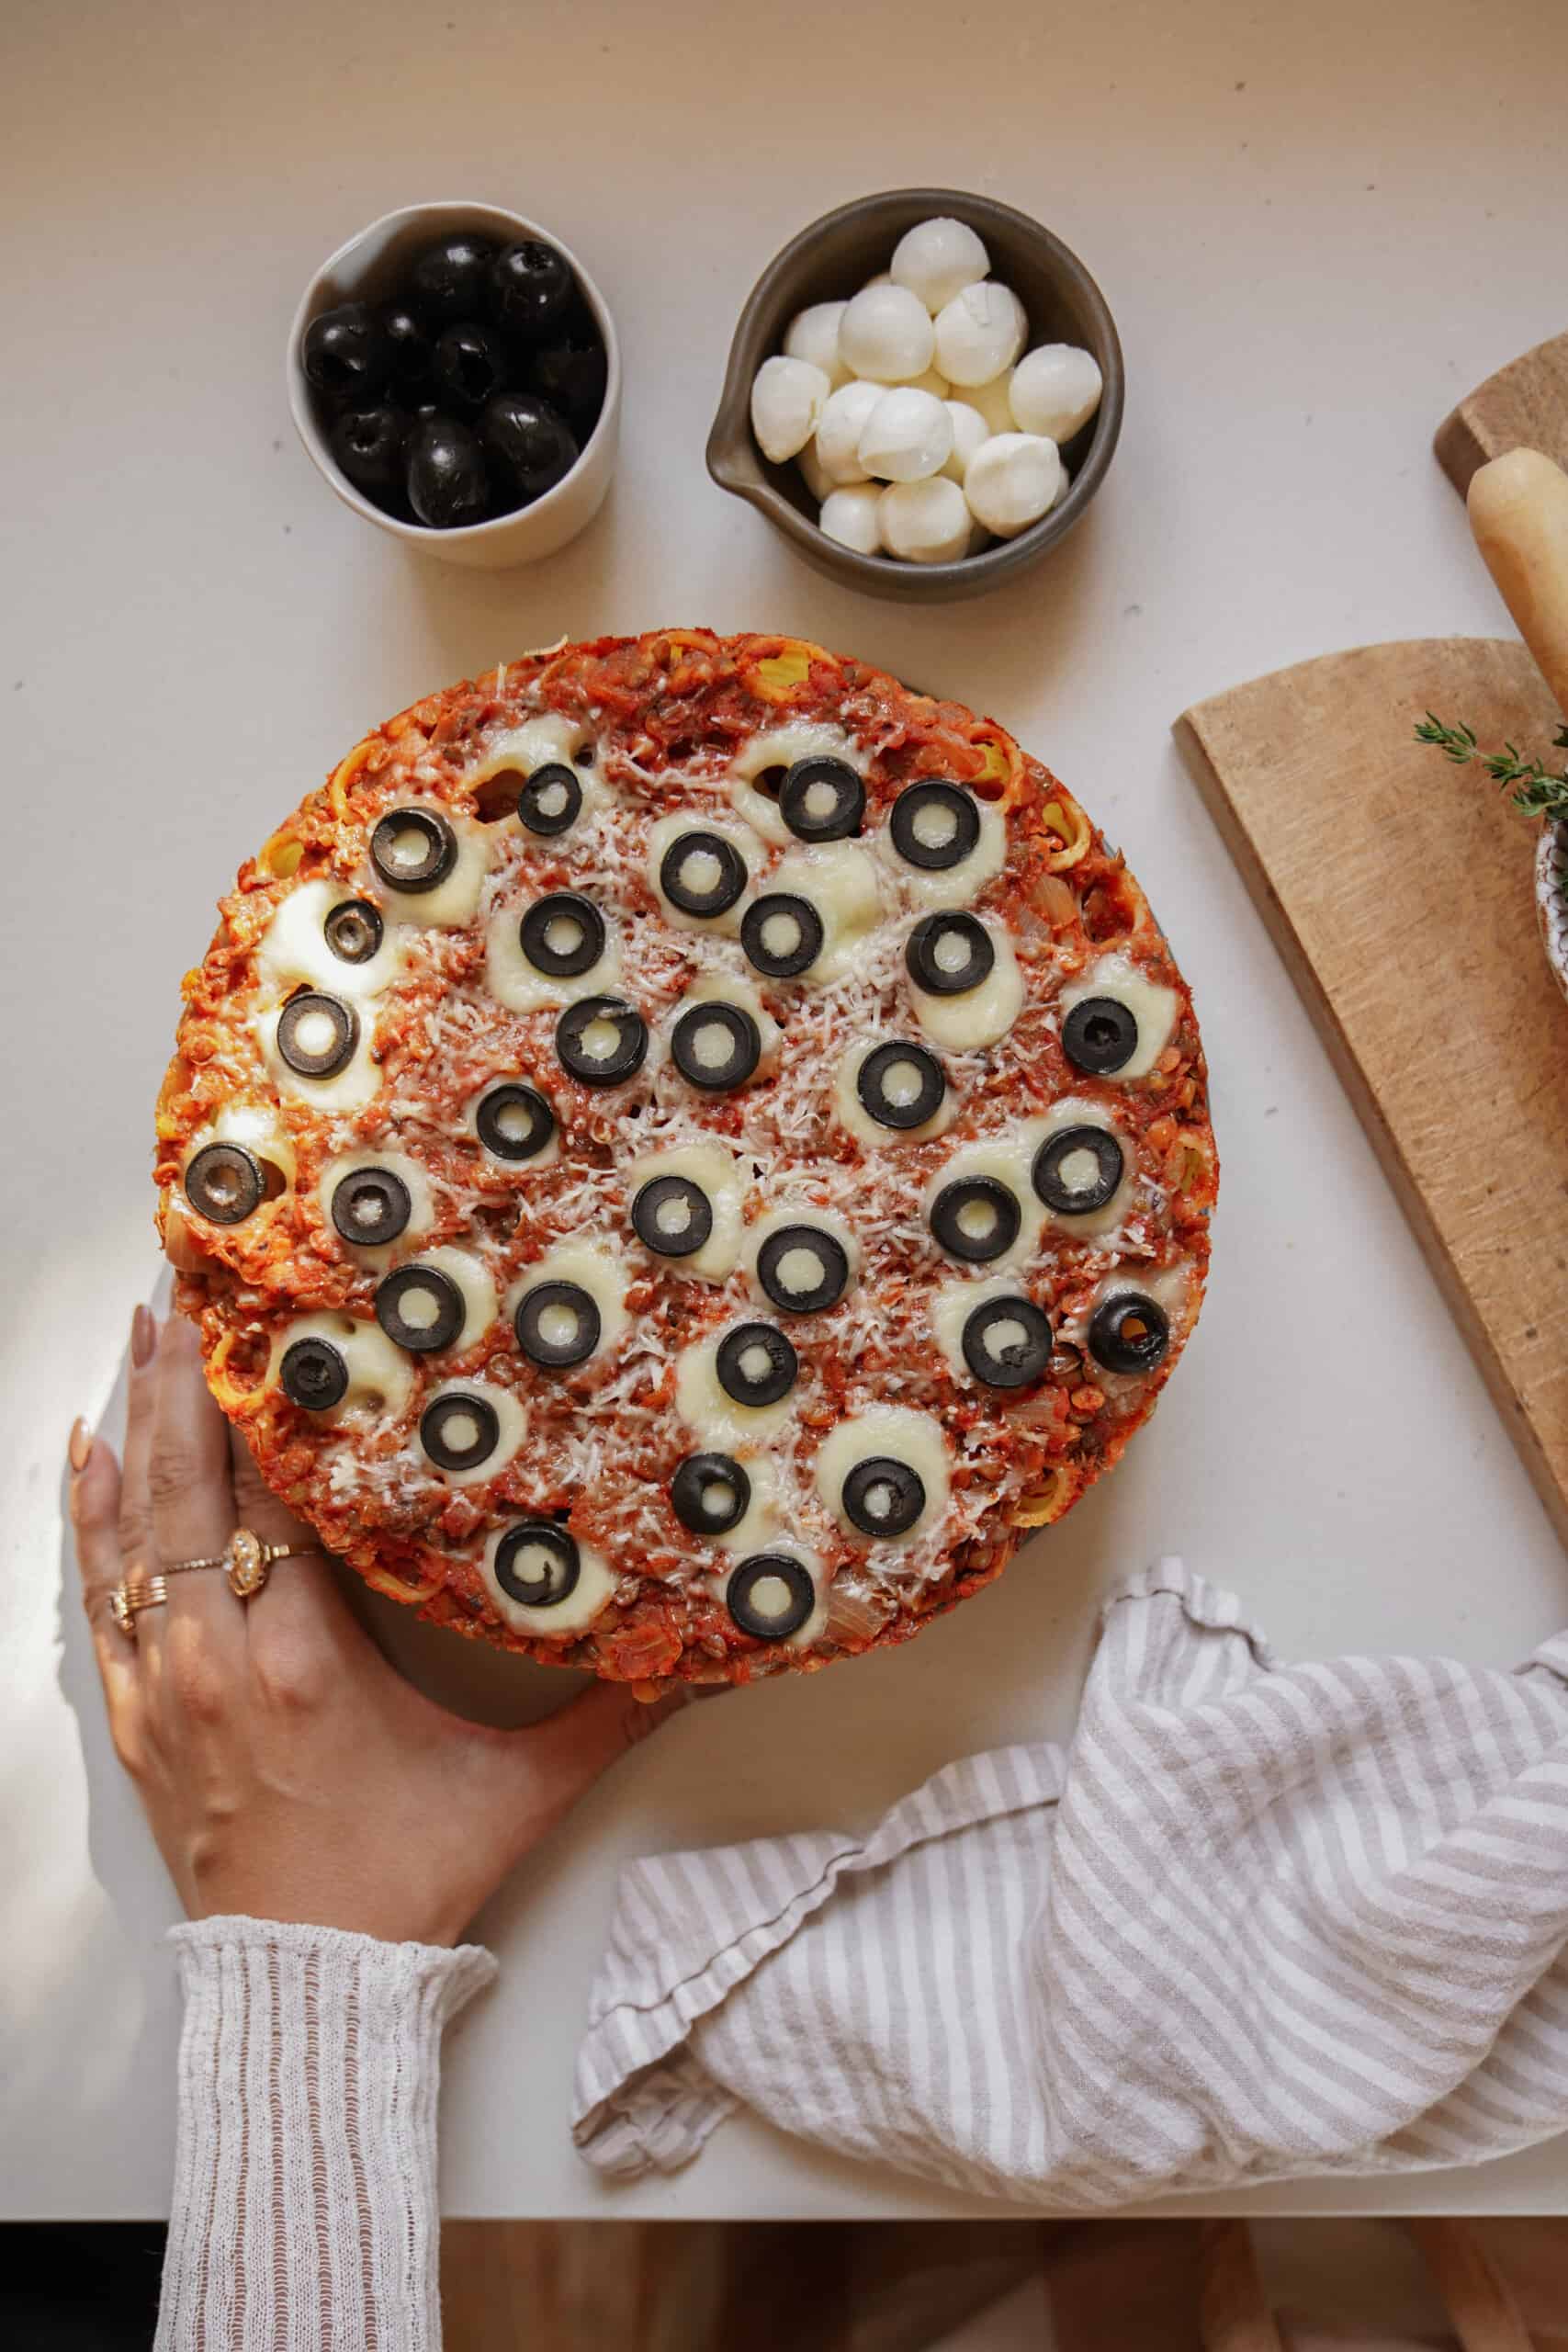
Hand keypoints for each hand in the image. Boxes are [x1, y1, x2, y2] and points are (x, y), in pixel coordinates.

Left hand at [68, 1307, 688, 1945]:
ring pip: (133, 1522)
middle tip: (196, 1270)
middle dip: (189, 1369)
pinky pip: (97, 1588)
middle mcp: (220, 1657)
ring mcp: (166, 1684)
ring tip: (146, 1322)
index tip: (281, 1313)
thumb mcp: (519, 1794)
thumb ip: (611, 1716)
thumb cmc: (404, 1880)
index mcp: (307, 1660)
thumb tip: (699, 1653)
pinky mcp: (137, 1715)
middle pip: (189, 1482)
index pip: (274, 1496)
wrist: (305, 1984)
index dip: (270, 1399)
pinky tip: (87, 1445)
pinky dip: (91, 1510)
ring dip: (136, 1416)